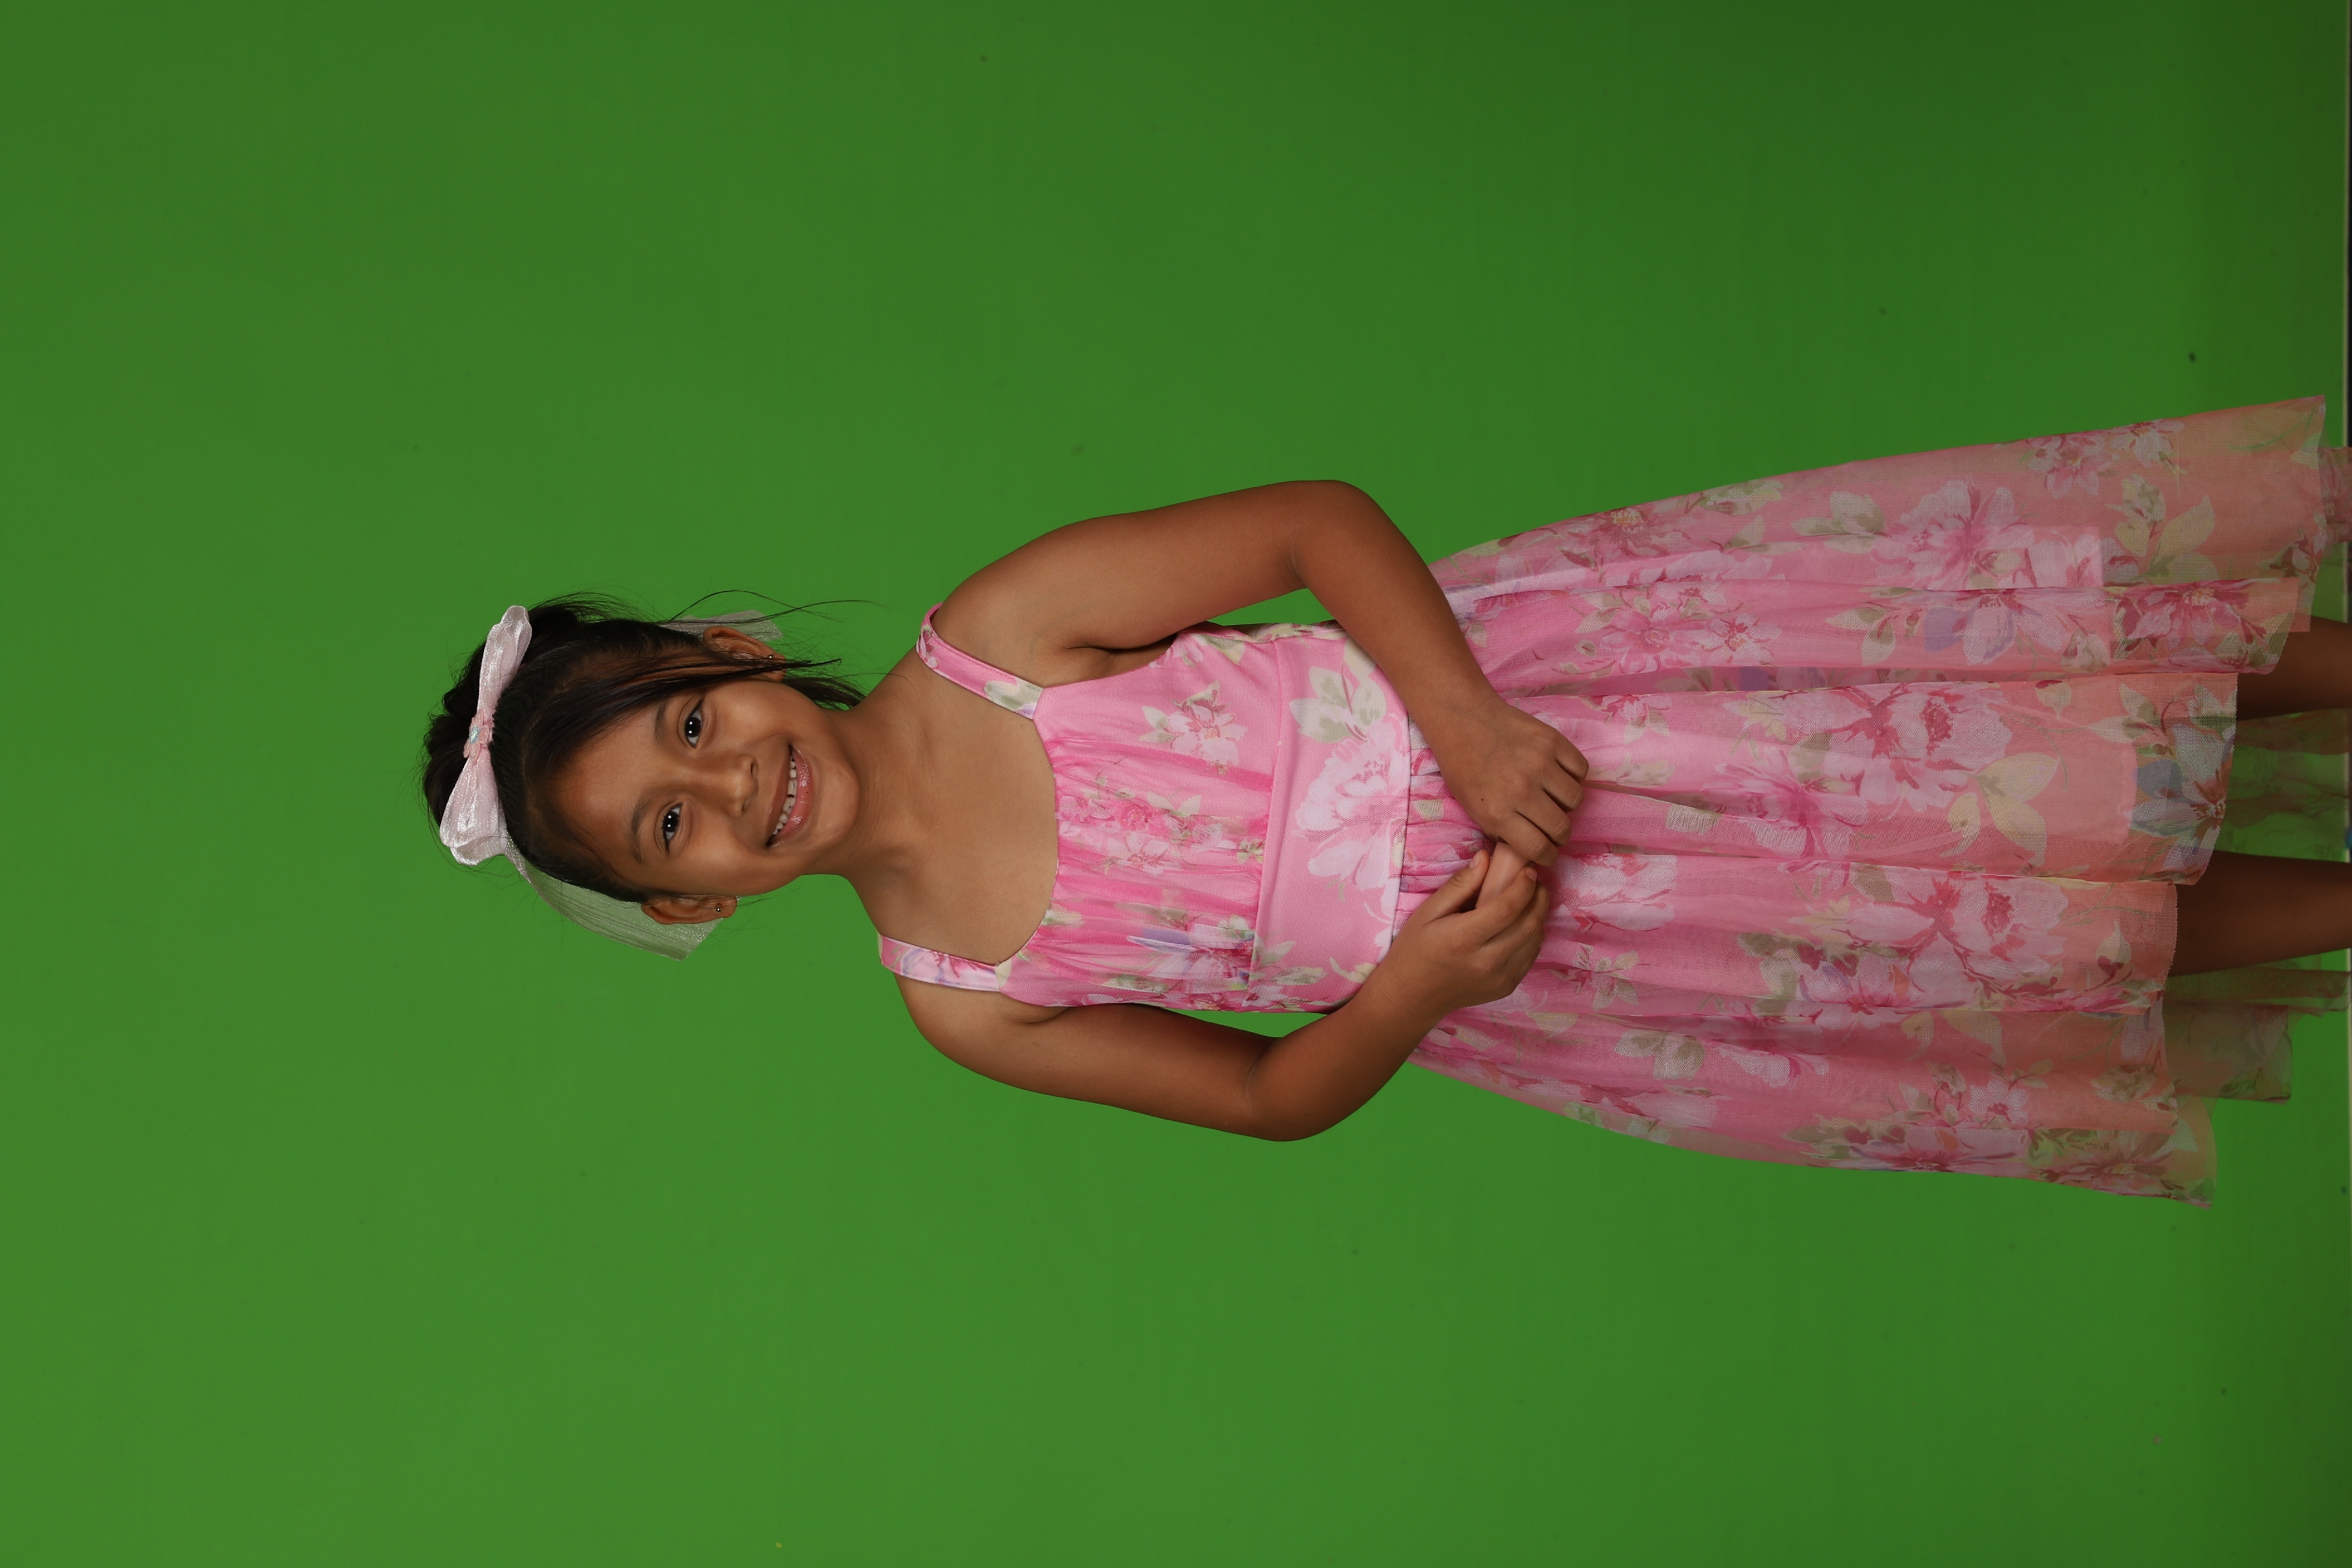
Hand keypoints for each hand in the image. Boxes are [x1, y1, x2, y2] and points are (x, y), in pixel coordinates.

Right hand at [1367, 846, 1550, 1019]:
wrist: (1412, 997)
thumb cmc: (1415, 950)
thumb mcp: (1428, 912)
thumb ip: (1459, 885)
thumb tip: (1485, 858)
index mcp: (1464, 939)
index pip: (1508, 908)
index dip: (1524, 886)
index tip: (1529, 871)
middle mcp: (1487, 962)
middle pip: (1529, 924)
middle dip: (1539, 898)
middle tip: (1534, 882)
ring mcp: (1499, 978)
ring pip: (1535, 941)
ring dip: (1538, 917)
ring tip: (1530, 900)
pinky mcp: (1505, 988)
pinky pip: (1530, 957)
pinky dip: (1532, 937)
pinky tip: (1521, 924)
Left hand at [1422, 697, 1589, 865]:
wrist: (1463, 720)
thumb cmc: (1463, 765)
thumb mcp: (1472, 807)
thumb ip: (1500, 829)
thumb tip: (1529, 845)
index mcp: (1497, 812)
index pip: (1539, 847)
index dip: (1547, 855)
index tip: (1548, 852)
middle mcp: (1521, 790)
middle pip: (1561, 828)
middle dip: (1559, 834)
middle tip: (1553, 827)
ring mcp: (1539, 764)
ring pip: (1575, 799)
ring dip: (1566, 804)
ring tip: (1553, 797)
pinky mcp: (1552, 741)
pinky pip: (1580, 770)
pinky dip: (1573, 776)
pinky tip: (1558, 774)